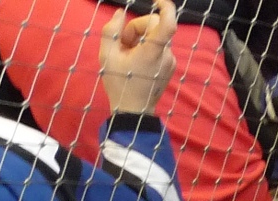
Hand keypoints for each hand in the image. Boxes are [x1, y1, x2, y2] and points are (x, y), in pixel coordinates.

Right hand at [99, 0, 177, 115]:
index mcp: (153, 51)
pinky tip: (136, 61)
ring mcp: (170, 61)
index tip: (156, 0)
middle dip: (137, 27)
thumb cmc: (119, 84)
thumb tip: (121, 14)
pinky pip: (159, 47)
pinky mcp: (170, 66)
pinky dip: (147, 47)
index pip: (168, 23)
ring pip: (156, 36)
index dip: (166, 7)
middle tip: (123, 43)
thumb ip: (112, 31)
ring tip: (128, 55)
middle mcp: (166, 55)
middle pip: (154, 25)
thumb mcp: (107, 56)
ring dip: (141, 38)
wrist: (134, 112)